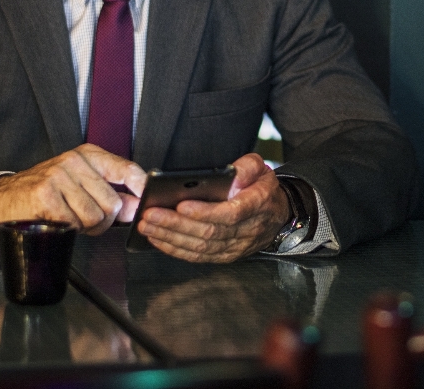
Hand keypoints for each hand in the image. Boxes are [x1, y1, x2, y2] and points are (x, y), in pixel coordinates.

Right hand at [0, 144, 146, 239]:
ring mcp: (59, 175)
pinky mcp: (46, 194)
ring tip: (71, 219)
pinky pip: (74, 223)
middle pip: (112, 202)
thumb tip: (135, 208)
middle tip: (87, 220)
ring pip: (95, 216)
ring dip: (86, 227)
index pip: (126, 169)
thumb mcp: (81, 185)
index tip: (145, 200)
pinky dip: (68, 229)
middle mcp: (74, 160)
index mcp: (87, 155)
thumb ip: (110, 193)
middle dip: (104, 221)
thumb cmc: (47, 193)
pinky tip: (57, 220)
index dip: (140, 187)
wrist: (4, 198)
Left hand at [136, 153, 290, 262]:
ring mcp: (235, 247)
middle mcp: (246, 231)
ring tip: (147, 225)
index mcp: (256, 206)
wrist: (276, 215)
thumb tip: (232, 175)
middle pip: (209, 233)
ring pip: (200, 247)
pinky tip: (157, 238)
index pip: (230, 214)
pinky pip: (198, 256)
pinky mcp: (224, 256)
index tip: (181, 204)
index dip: (205, 212)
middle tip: (150, 214)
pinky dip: (175, 249)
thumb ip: (248, 167)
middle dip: (176, 224)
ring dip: (170, 237)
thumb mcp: (262, 169)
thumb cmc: (262, 188)